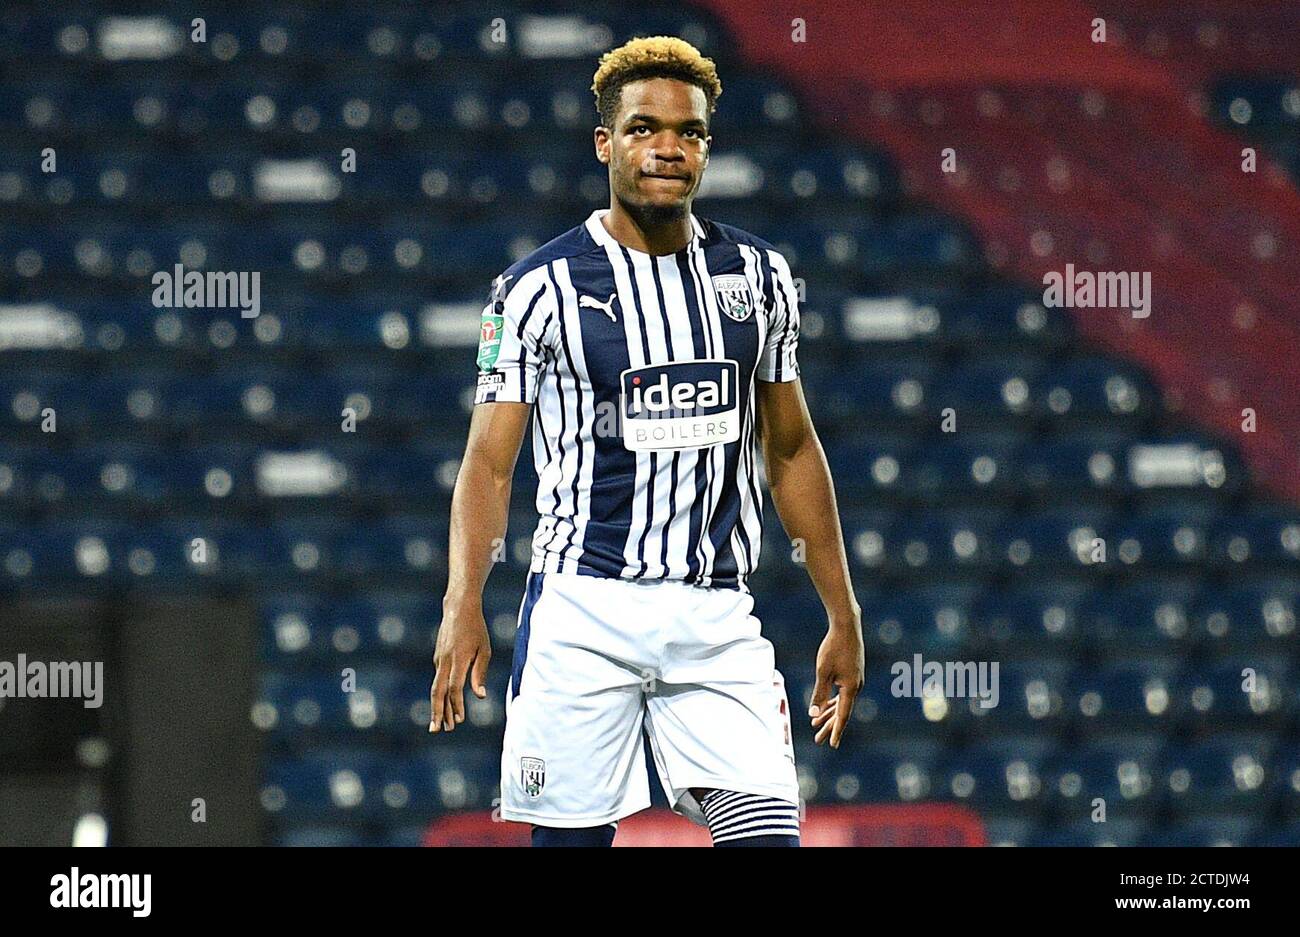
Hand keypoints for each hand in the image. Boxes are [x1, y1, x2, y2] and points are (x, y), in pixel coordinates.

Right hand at [429, 600, 491, 732]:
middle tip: (437, 730)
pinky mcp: (438, 657)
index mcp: (459, 659)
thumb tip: (480, 695)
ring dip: (438, 706)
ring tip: (441, 724)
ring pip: (436, 687)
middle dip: (438, 712)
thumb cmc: (476, 629)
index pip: (454, 687)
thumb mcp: (484, 649)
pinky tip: (445, 704)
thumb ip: (480, 673)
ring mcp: (439, 659)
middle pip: (438, 692)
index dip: (456, 705)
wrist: (458, 608)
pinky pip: (438, 679)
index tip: (460, 720)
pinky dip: (440, 694)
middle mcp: (445, 661)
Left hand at [809, 622, 863, 747]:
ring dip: (829, 713)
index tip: (832, 744)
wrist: (846, 626)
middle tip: (818, 740)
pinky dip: (833, 701)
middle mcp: (856, 686)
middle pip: (842, 711)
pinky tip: (825, 706)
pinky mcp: (852, 673)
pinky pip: (842, 693)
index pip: (842, 715)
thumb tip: (814, 714)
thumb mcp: (823, 672)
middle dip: (829, 726)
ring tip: (816, 724)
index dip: (836, 730)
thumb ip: (819, 694)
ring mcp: (855, 680)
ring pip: (841, 702)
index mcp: (851, 688)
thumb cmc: (833, 648)